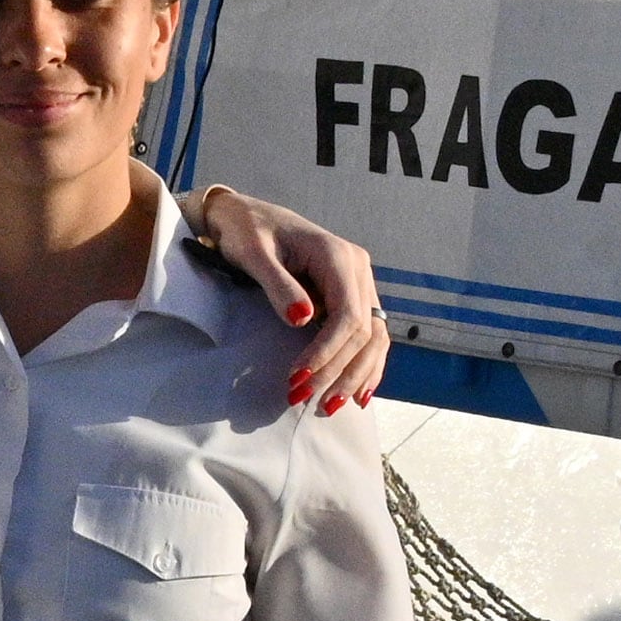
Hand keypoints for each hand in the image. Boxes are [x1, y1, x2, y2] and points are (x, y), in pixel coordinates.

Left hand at [192, 188, 389, 412]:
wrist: (248, 215)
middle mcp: (357, 268)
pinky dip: (365, 363)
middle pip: (364, 331)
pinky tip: (359, 392)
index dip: (326, 353)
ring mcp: (359, 281)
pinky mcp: (352, 293)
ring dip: (356, 374)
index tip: (298, 378)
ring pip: (374, 336)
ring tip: (330, 405)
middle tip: (304, 399)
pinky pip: (368, 333)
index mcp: (337, 256)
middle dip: (338, 370)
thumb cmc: (246, 231)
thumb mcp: (253, 255)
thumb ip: (278, 285)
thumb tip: (303, 319)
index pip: (346, 316)